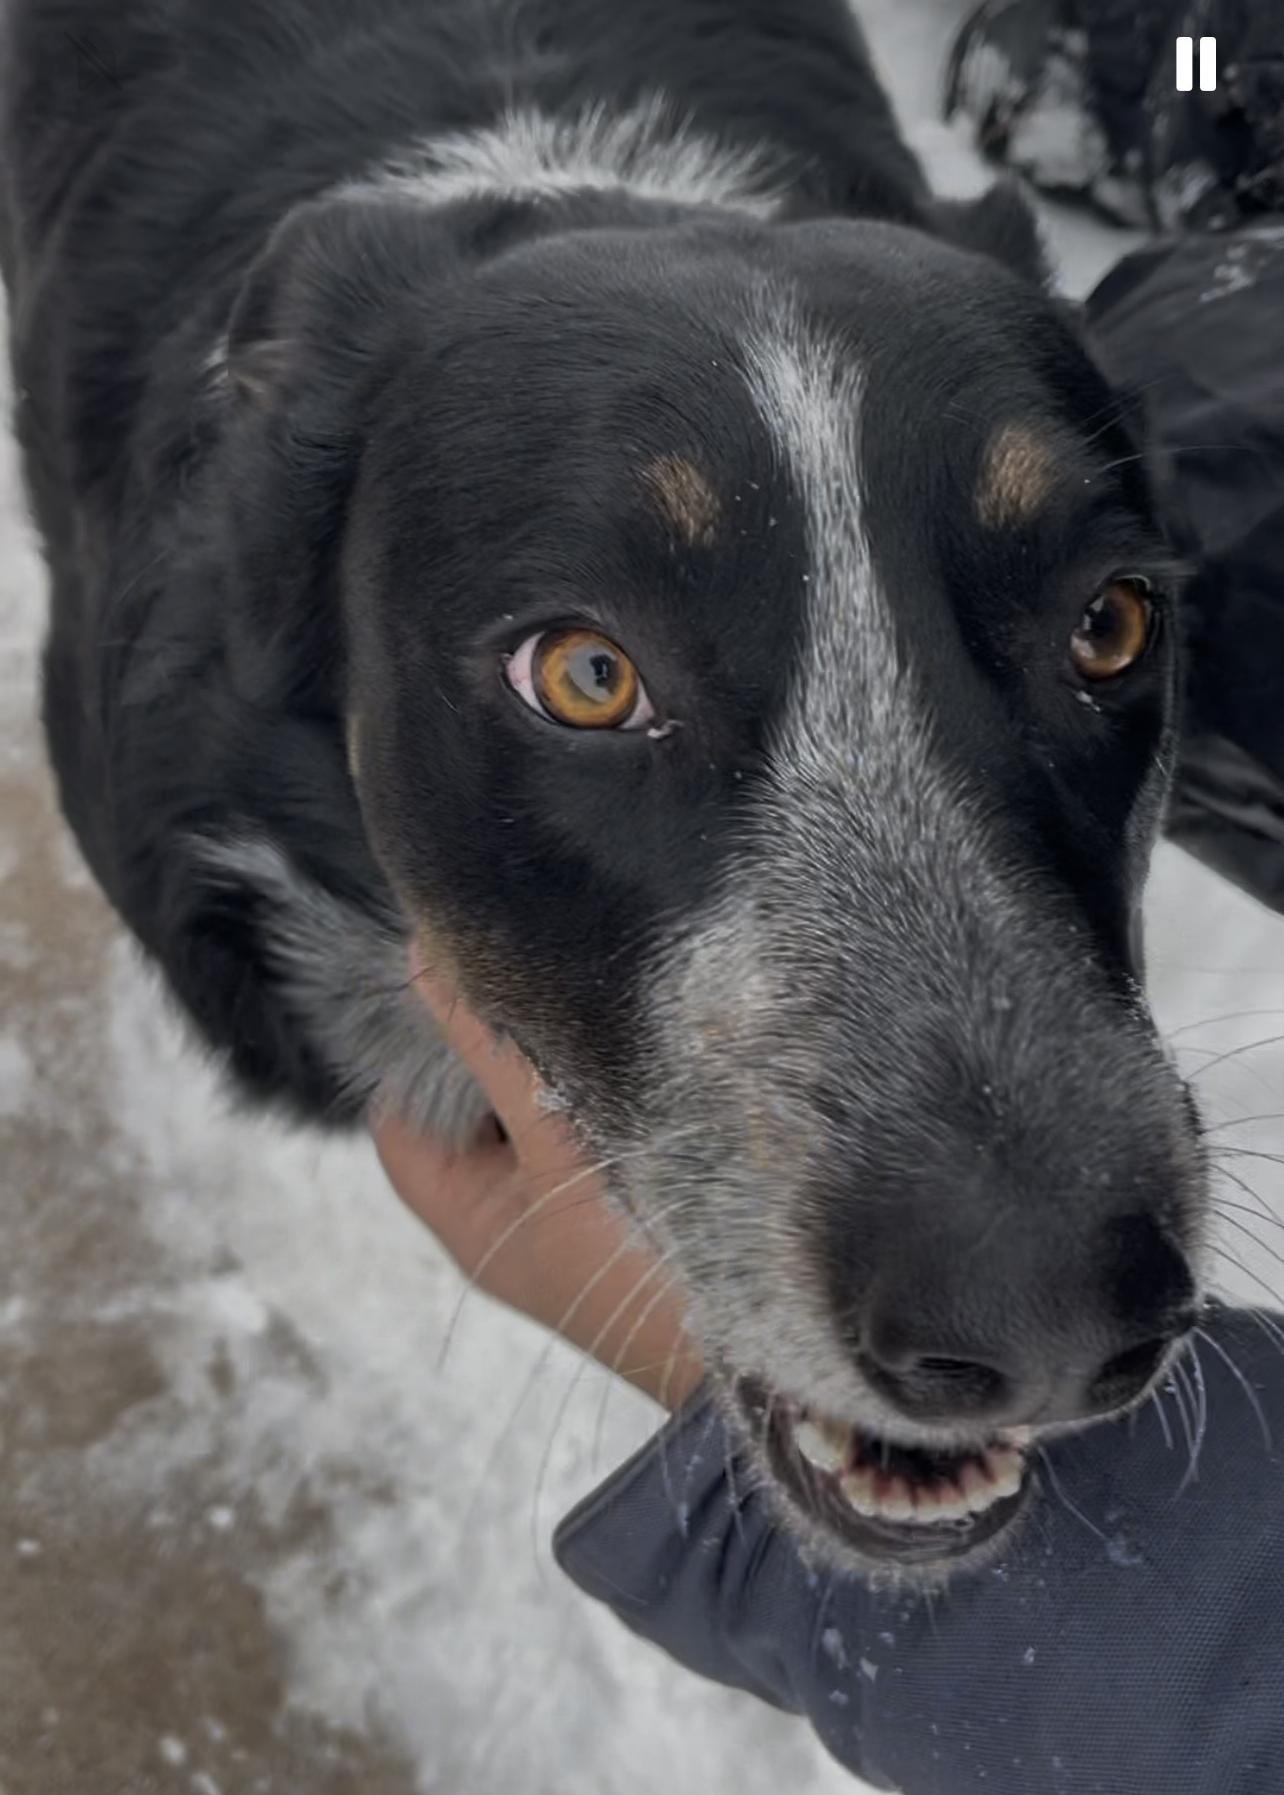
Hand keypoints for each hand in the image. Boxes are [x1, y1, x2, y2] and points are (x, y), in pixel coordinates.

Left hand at [370, 958, 703, 1409]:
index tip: (458, 982)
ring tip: (591, 1006)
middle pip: (470, 1108)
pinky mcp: (621, 1208)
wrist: (757, 1356)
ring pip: (535, 1115)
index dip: (415, 1045)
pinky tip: (632, 1053)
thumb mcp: (557, 1135)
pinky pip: (587, 1132)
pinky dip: (596, 1093)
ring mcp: (565, 1218)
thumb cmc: (638, 1256)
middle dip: (494, 1045)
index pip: (402, 1111)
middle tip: (531, 979)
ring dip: (554, 1065)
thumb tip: (425, 954)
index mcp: (464, 1215)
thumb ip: (493, 1043)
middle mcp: (504, 1220)